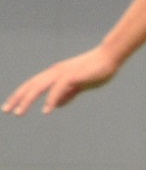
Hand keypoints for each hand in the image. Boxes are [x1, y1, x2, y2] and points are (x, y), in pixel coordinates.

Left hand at [5, 46, 124, 115]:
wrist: (111, 57)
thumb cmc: (97, 70)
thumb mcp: (80, 85)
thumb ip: (68, 94)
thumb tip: (56, 105)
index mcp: (56, 73)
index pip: (33, 84)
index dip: (21, 95)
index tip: (10, 106)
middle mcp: (55, 72)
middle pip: (31, 85)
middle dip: (17, 98)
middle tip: (6, 111)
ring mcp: (63, 73)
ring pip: (39, 87)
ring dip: (28, 100)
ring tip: (19, 112)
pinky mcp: (73, 76)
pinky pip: (58, 89)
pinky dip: (51, 99)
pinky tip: (47, 110)